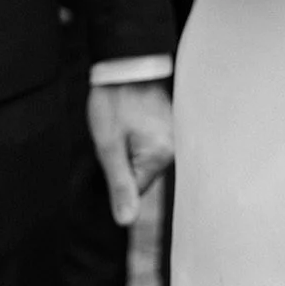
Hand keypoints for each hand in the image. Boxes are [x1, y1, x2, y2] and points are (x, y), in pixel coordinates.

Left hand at [87, 82, 174, 226]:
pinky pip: (152, 144)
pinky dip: (139, 138)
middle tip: (116, 134)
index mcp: (161, 155)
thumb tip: (126, 221)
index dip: (116, 174)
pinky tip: (132, 120)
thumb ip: (119, 184)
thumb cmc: (114, 102)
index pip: (136, 189)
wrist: (125, 63)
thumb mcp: (108, 145)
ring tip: (124, 124)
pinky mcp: (172, 124)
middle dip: (125, 161)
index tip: (111, 148)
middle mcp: (176, 147)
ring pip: (146, 159)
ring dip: (131, 148)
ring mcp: (176, 134)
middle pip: (143, 174)